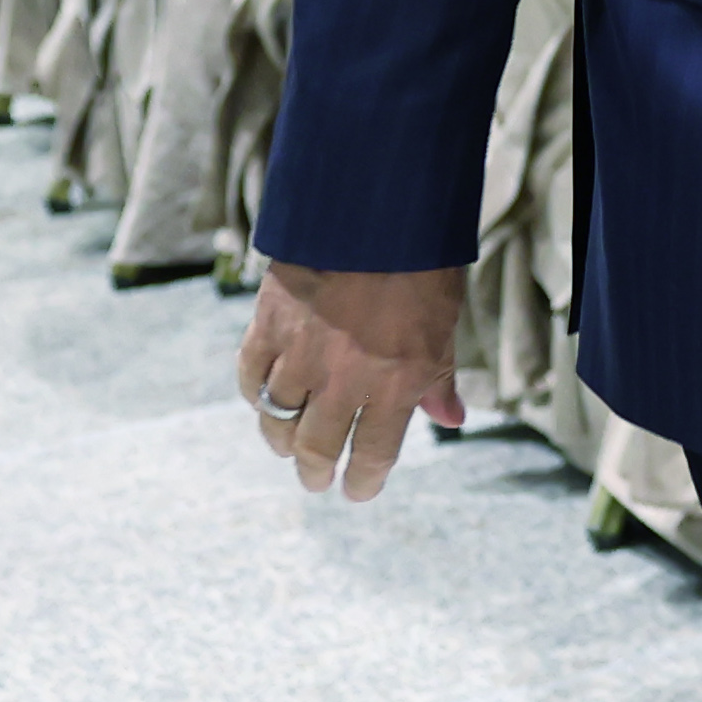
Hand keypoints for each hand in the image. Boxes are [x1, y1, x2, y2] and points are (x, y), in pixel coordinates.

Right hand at [237, 259, 465, 498]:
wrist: (376, 210)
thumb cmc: (424, 262)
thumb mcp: (446, 321)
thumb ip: (441, 377)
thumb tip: (450, 421)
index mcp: (398, 380)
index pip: (374, 454)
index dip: (363, 481)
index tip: (358, 491)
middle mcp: (346, 379)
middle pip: (316, 447)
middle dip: (315, 471)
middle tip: (316, 478)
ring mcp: (301, 356)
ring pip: (278, 420)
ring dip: (283, 440)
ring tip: (289, 446)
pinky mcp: (267, 328)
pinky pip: (250, 380)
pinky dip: (256, 396)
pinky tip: (265, 400)